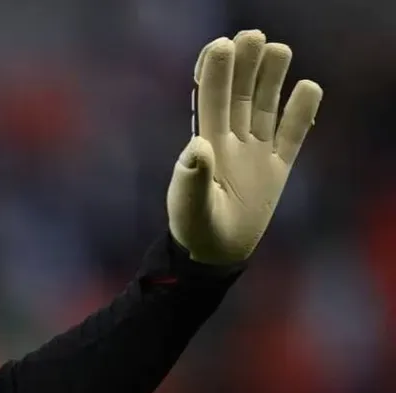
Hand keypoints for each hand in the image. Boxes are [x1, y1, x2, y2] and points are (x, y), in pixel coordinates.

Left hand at [166, 30, 322, 264]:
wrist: (215, 253)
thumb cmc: (194, 229)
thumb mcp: (189, 207)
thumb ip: (190, 178)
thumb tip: (197, 145)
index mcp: (206, 144)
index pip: (211, 100)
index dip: (215, 73)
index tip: (222, 45)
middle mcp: (231, 141)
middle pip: (240, 95)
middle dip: (245, 65)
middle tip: (252, 34)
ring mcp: (255, 152)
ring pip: (265, 107)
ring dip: (271, 79)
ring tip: (279, 49)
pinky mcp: (278, 168)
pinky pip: (292, 134)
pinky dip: (301, 113)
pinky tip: (308, 88)